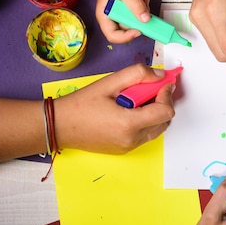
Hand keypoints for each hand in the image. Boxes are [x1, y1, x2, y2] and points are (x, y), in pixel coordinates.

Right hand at [55, 64, 175, 152]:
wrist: (58, 126)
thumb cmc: (81, 104)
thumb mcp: (109, 83)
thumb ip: (137, 74)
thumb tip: (160, 76)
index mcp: (130, 124)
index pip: (166, 111)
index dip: (167, 94)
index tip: (163, 83)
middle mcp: (132, 140)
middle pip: (164, 121)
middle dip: (163, 102)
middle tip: (150, 89)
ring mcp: (128, 147)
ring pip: (157, 129)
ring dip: (155, 113)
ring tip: (139, 99)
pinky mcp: (124, 150)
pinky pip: (145, 135)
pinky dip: (146, 122)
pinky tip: (131, 110)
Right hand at [94, 0, 150, 42]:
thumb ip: (135, 5)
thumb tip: (145, 20)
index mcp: (105, 15)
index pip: (113, 36)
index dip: (126, 37)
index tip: (139, 30)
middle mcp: (112, 17)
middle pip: (126, 30)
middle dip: (138, 21)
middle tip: (143, 9)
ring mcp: (120, 13)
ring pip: (135, 21)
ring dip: (142, 12)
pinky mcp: (127, 9)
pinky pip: (138, 14)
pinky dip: (143, 7)